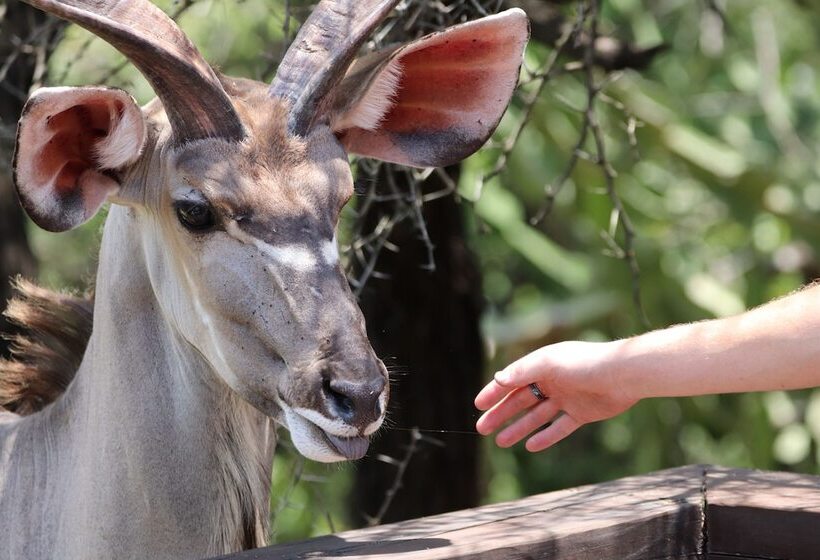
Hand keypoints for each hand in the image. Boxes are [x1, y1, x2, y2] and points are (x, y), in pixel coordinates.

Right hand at [474, 340, 637, 451]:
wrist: (623, 375)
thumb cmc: (585, 363)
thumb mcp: (549, 363)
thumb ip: (523, 371)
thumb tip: (498, 378)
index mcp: (542, 365)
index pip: (512, 380)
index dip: (494, 392)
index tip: (478, 405)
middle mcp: (552, 381)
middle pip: (520, 400)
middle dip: (500, 414)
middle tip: (482, 428)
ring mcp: (566, 398)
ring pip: (535, 416)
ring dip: (517, 428)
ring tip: (500, 441)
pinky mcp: (581, 413)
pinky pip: (558, 427)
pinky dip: (545, 436)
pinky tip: (530, 446)